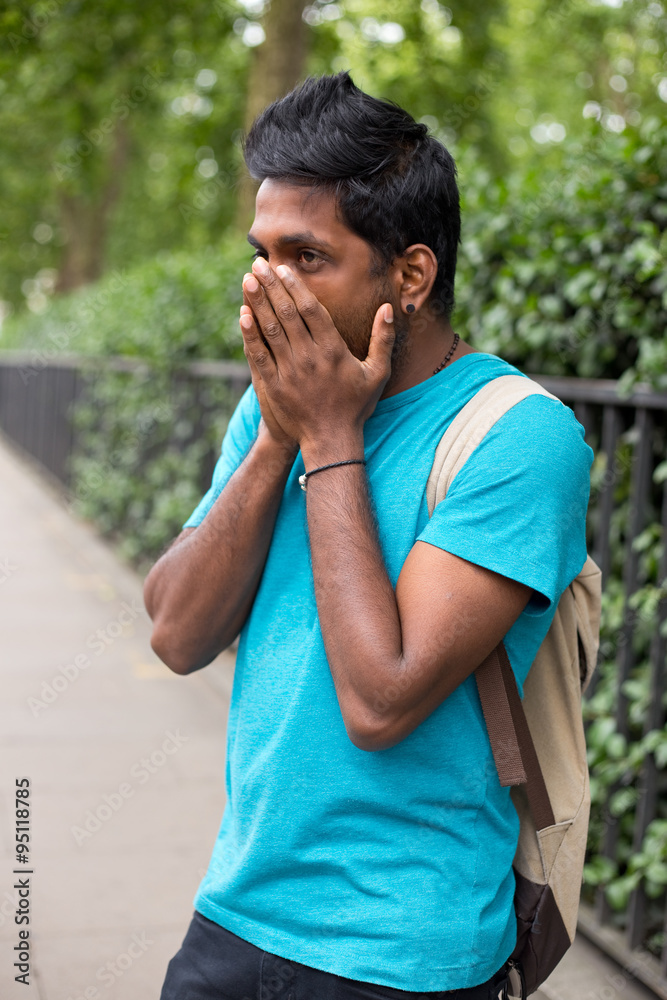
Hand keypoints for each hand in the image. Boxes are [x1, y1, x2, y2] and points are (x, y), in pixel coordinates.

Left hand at [239, 261, 394, 456]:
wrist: (331, 440)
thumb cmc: (356, 406)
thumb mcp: (377, 372)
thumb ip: (383, 339)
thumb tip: (388, 309)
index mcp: (333, 350)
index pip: (311, 310)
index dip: (295, 287)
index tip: (283, 268)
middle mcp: (309, 357)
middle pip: (287, 313)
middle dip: (271, 286)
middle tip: (258, 264)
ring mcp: (289, 372)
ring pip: (270, 329)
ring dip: (257, 302)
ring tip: (247, 280)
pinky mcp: (274, 386)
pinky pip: (258, 355)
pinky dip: (249, 334)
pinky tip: (242, 314)